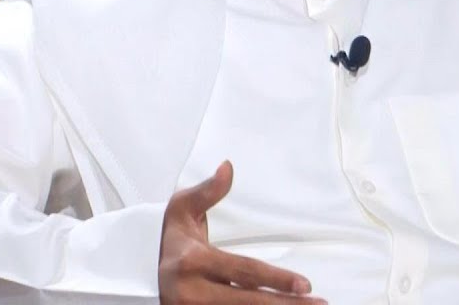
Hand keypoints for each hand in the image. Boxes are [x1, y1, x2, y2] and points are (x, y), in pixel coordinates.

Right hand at [159, 160, 324, 303]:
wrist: (140, 270)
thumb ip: (207, 191)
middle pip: (248, 302)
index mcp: (191, 262)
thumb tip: (228, 167)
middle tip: (317, 303)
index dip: (276, 279)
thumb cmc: (170, 238)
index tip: (305, 285)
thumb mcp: (182, 208)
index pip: (243, 272)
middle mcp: (191, 292)